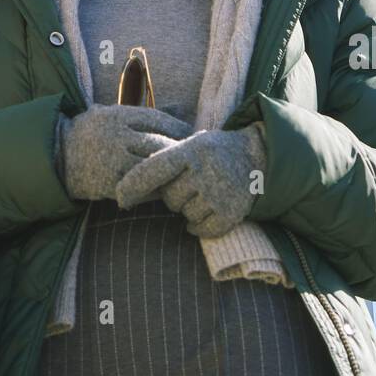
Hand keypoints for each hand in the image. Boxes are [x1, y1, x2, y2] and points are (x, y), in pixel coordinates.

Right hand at [57, 103, 193, 201]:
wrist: (57, 157)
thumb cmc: (90, 132)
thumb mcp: (111, 114)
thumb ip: (142, 113)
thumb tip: (179, 108)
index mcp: (117, 115)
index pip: (156, 118)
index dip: (177, 126)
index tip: (190, 132)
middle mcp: (116, 135)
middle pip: (158, 143)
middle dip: (178, 149)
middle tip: (193, 154)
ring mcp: (112, 160)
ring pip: (152, 165)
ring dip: (170, 170)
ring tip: (183, 172)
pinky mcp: (110, 183)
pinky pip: (141, 186)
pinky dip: (156, 188)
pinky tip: (166, 187)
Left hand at [114, 122, 267, 236]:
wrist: (256, 157)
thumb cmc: (212, 153)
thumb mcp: (191, 145)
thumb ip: (164, 161)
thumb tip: (125, 189)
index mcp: (191, 150)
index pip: (153, 169)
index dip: (132, 185)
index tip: (119, 198)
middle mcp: (204, 170)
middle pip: (169, 198)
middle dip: (175, 194)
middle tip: (192, 182)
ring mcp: (219, 193)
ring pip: (185, 215)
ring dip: (189, 209)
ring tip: (206, 192)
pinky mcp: (231, 214)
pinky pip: (200, 230)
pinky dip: (200, 225)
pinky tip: (210, 209)